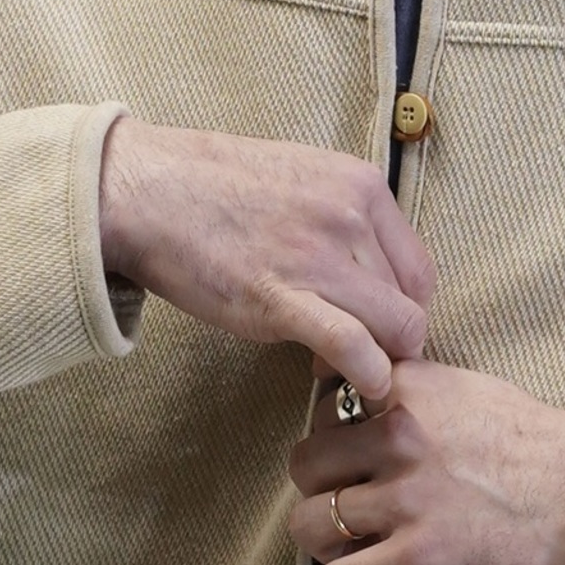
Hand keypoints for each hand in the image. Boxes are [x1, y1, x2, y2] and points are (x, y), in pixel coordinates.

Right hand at [99, 117, 432, 407]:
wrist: (145, 192)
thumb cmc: (211, 187)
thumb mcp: (298, 179)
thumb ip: (340, 220)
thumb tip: (363, 272)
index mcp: (360, 184)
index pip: (419, 268)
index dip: (405, 309)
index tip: (377, 327)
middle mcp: (350, 216)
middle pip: (411, 303)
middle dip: (393, 341)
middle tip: (360, 355)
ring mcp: (318, 257)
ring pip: (394, 328)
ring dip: (379, 362)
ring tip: (342, 369)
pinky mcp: (281, 299)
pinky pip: (353, 347)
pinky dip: (368, 376)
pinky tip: (359, 386)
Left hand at [287, 358, 564, 564]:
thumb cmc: (539, 448)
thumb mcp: (468, 390)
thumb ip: (412, 392)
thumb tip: (369, 394)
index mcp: (405, 392)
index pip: (322, 408)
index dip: (335, 439)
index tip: (357, 461)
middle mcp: (395, 439)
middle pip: (305, 465)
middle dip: (321, 490)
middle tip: (352, 510)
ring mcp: (403, 500)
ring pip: (308, 524)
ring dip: (326, 543)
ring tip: (357, 550)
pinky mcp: (415, 558)